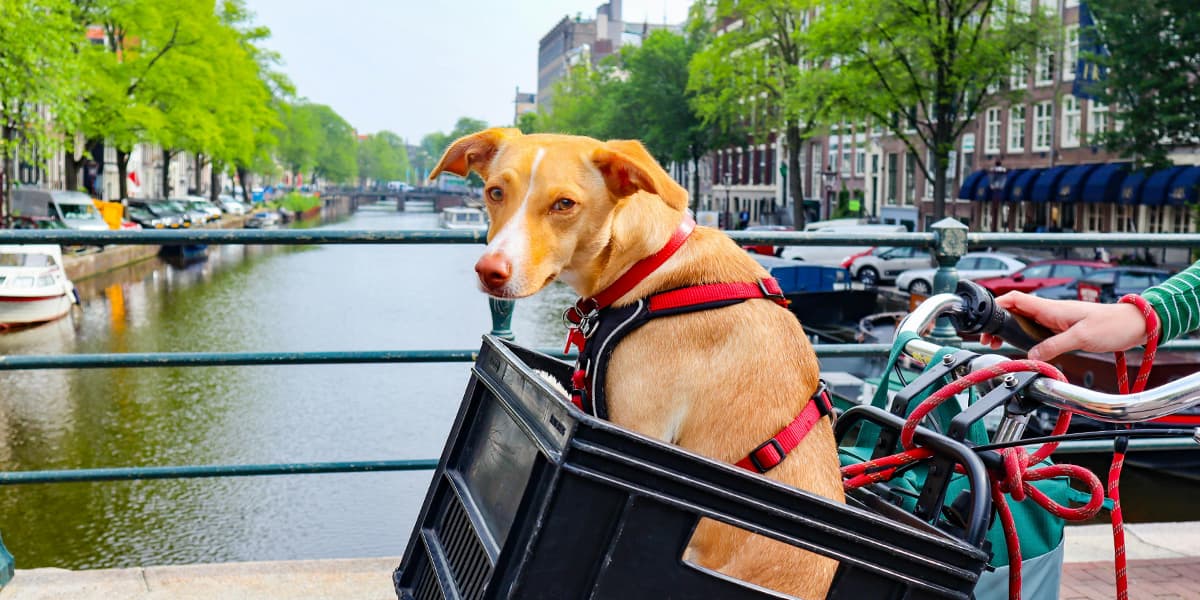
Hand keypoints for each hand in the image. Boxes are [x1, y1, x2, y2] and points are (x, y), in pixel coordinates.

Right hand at [979, 292, 1148, 360]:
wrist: (1135, 325)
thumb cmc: (1113, 325)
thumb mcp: (1081, 337)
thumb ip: (1053, 346)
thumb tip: (1031, 356)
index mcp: (1051, 308)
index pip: (1016, 299)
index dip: (997, 305)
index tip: (985, 319)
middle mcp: (1051, 312)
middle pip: (1016, 312)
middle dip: (999, 324)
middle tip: (989, 341)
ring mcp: (1057, 320)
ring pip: (1026, 323)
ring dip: (1011, 332)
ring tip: (1001, 346)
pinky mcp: (1064, 329)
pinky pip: (1038, 332)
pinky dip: (1027, 339)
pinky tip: (1026, 350)